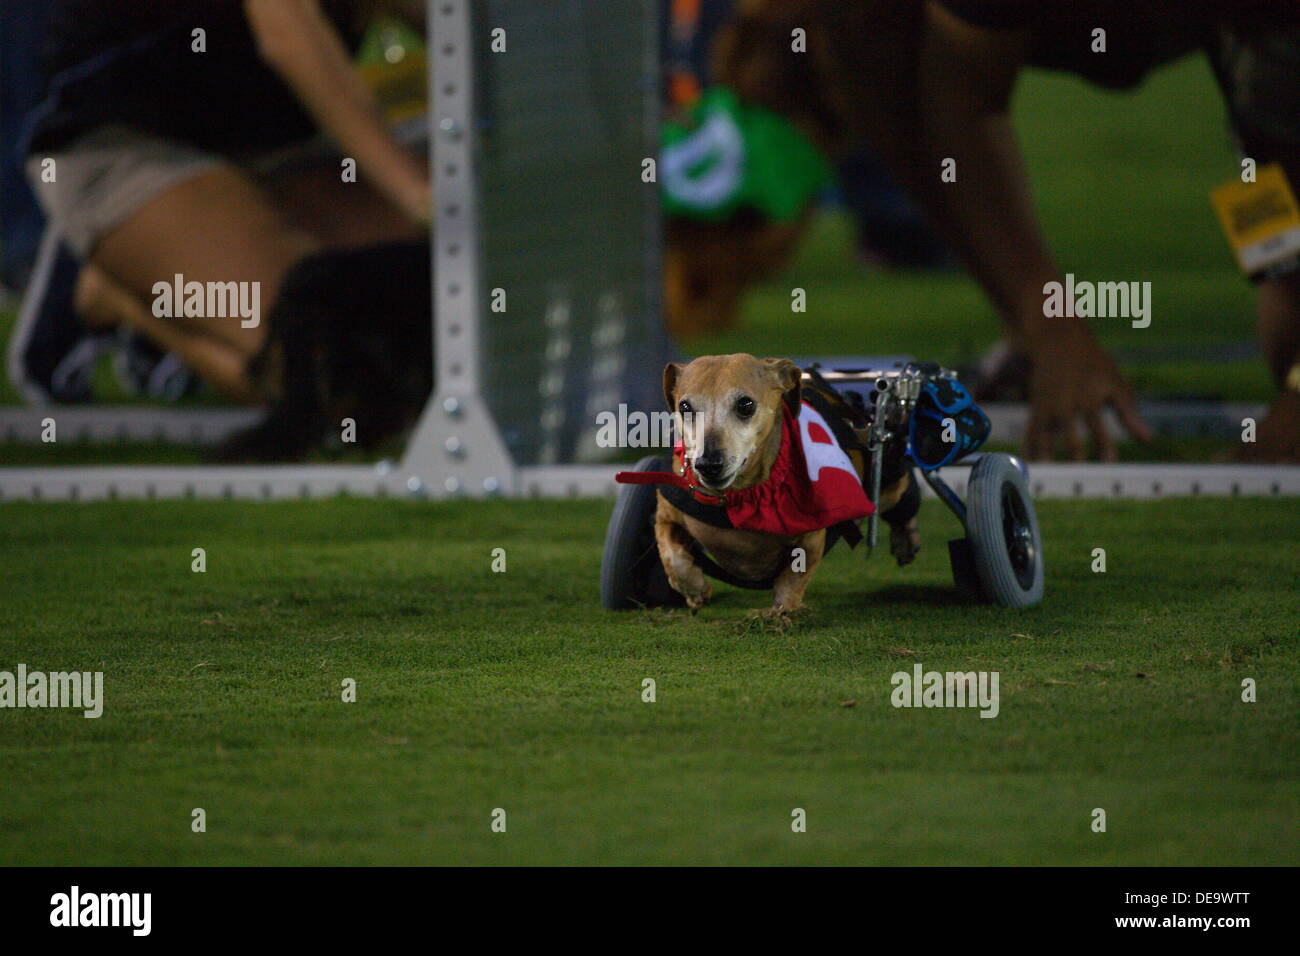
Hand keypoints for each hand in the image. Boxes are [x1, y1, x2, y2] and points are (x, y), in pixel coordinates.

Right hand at [1022, 319, 1150, 460]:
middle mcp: (1067, 402)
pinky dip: (1029, 449)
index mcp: (1090, 396)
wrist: (1059, 342)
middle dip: (1075, 451)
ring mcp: (1049, 405)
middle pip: (1070, 431)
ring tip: (1050, 473)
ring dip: (1047, 454)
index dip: (1104, 443)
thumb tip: (1149, 441)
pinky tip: (1032, 467)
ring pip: (1045, 434)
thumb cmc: (1095, 366)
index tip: (1109, 461)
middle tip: (1080, 472)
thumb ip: (1130, 416)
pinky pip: (1031, 432)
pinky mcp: (1036, 408)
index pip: (1098, 423)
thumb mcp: (1116, 385)